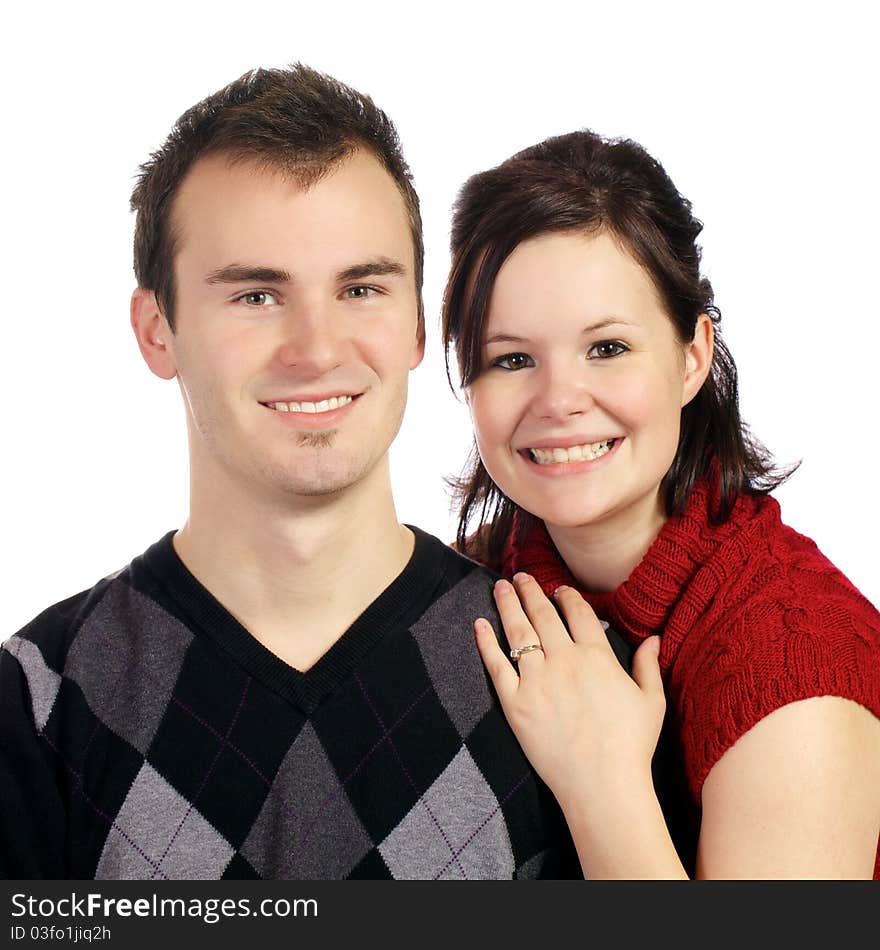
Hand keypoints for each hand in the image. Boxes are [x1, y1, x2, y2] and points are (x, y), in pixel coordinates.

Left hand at [475, 573, 665, 813]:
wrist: (603, 786)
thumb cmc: (631, 746)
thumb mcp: (650, 701)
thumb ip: (648, 665)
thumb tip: (652, 637)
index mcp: (597, 656)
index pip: (577, 613)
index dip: (566, 596)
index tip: (557, 589)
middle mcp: (564, 661)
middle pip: (542, 614)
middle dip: (530, 590)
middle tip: (520, 576)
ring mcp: (536, 681)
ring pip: (517, 632)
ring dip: (507, 604)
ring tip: (500, 587)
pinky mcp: (515, 703)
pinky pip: (496, 665)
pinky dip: (485, 642)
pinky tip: (478, 624)